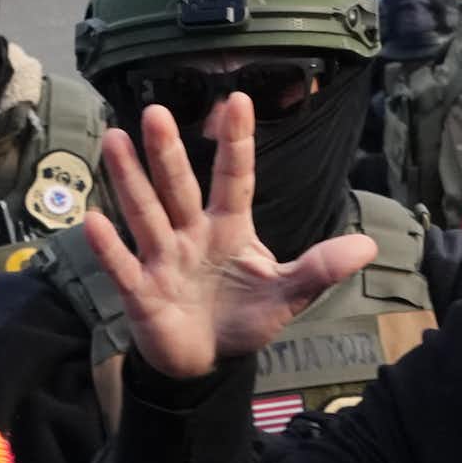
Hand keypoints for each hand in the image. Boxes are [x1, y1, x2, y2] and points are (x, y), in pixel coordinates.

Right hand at [82, 93, 377, 379]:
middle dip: (167, 153)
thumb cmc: (242, 318)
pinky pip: (123, 267)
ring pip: (145, 214)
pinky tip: (92, 220)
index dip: (236, 144)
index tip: (237, 100)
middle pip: (179, 188)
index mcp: (229, 228)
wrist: (206, 361)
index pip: (233, 179)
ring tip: (115, 138)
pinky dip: (109, 248)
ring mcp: (163, 260)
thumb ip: (320, 268)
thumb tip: (369, 246)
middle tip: (157, 112)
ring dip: (130, 180)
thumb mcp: (286, 294)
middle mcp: (191, 235)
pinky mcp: (142, 293)